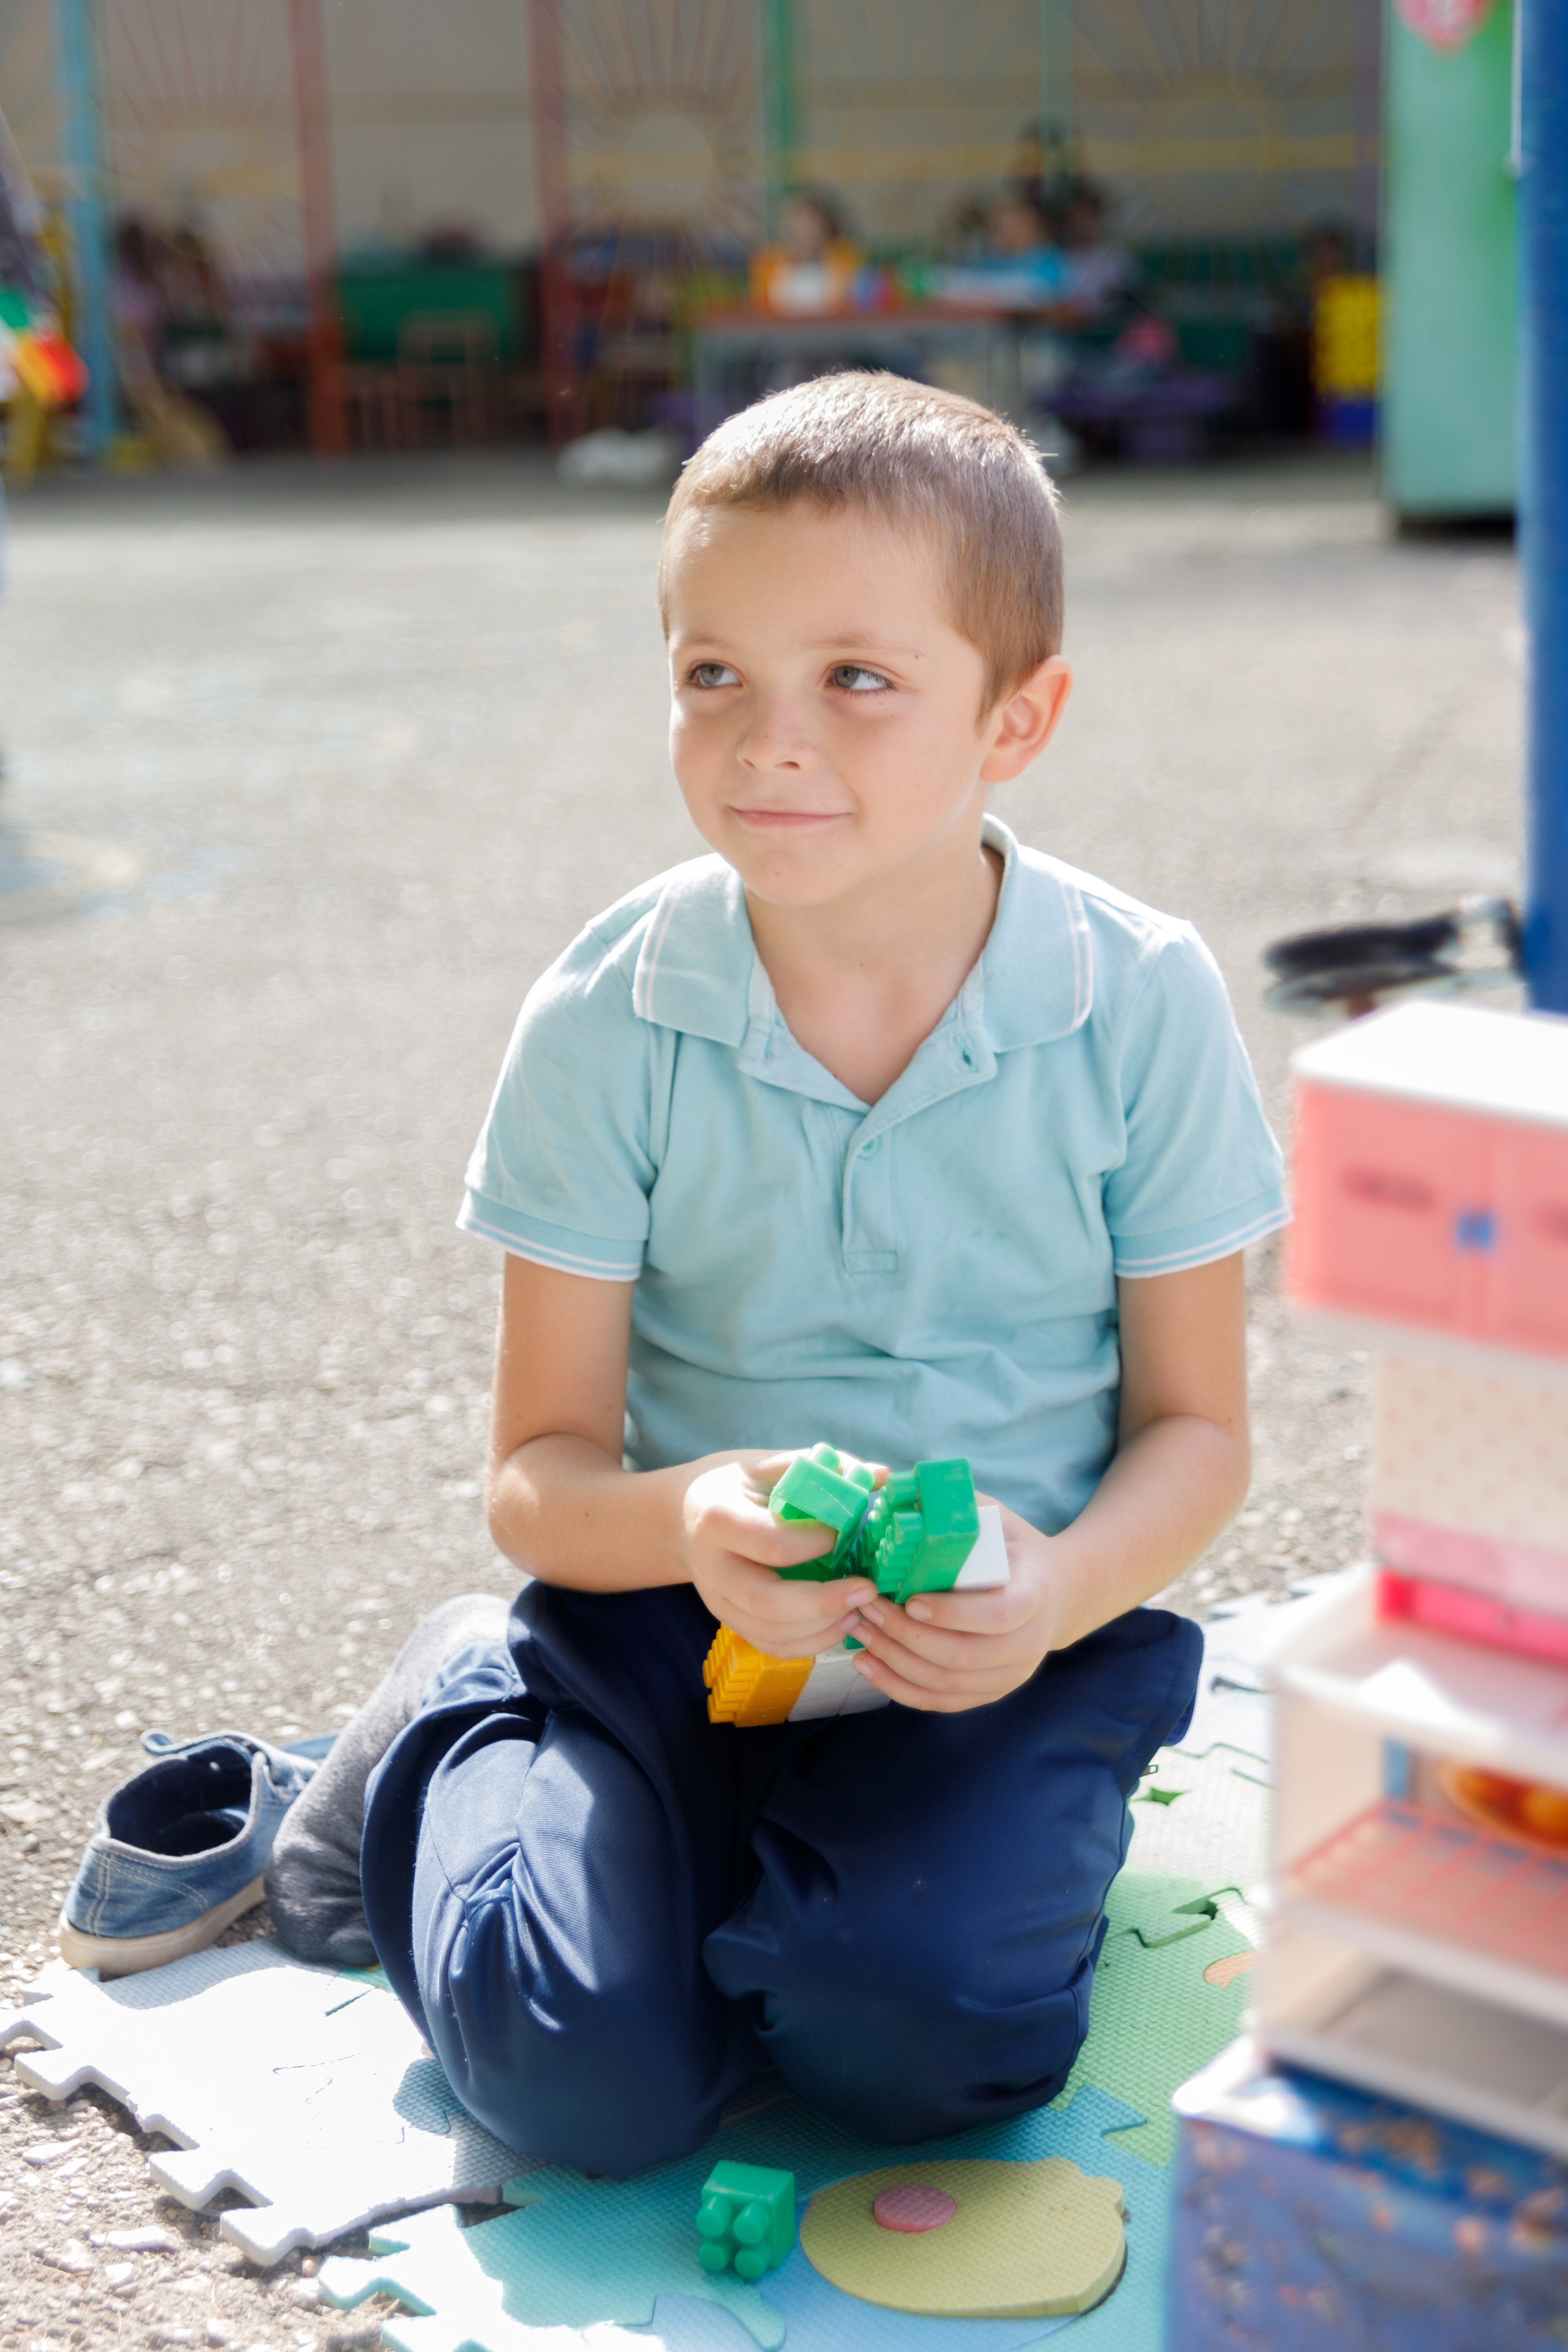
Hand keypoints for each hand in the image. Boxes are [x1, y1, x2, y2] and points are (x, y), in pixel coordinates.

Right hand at [682, 1453, 879, 1657]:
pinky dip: (809, 1643)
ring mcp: (717, 1600)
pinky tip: (839, 1623)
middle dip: (823, 1601)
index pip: (771, 1543)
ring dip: (822, 1627)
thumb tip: (880, 1475)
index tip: (846, 1531)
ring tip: (860, 1607)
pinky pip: (770, 1645)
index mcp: (717, 1518)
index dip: (815, 1543)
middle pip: (766, 1600)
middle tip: (866, 1589)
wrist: (680, 1517)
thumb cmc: (730, 1486)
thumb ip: (819, 1468)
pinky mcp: (728, 1621)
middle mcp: (712, 1566)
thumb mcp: (764, 1464)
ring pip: (770, 1631)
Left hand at [843, 1500, 1059, 1712]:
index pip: (998, 1617)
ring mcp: (1009, 1676)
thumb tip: (884, 1478)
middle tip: (867, 1607)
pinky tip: (867, 1663)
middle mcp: (1028, 1646)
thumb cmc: (1012, 1547)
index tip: (911, 1598)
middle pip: (963, 1656)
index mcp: (1035, 1597)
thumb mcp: (993, 1517)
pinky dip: (899, 1687)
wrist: (1054, 1592)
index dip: (952, 1614)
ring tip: (858, 1630)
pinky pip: (939, 1701)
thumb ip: (949, 1503)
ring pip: (946, 1683)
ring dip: (895, 1660)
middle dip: (906, 1635)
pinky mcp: (988, 1693)